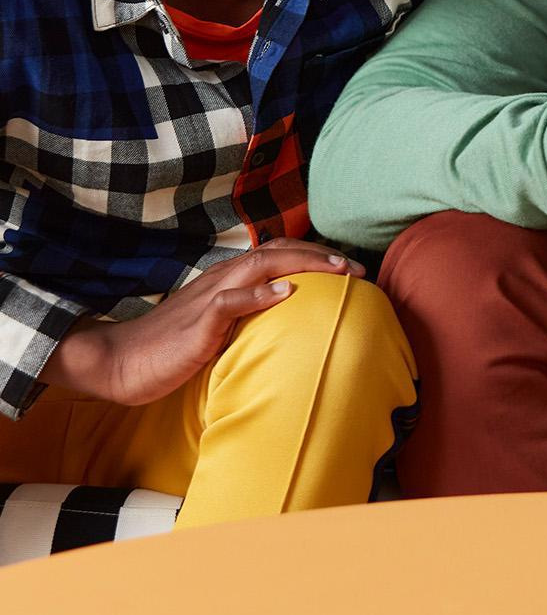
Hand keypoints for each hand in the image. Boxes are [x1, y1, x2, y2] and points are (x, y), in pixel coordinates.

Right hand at [42, 240, 364, 405]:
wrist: (121, 363)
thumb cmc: (172, 349)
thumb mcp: (220, 327)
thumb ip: (250, 315)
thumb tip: (289, 312)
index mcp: (229, 278)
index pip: (279, 253)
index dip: (316, 255)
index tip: (352, 268)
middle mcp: (223, 278)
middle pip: (278, 251)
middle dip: (321, 255)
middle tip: (357, 267)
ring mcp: (209, 297)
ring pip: (260, 264)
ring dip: (302, 263)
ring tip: (336, 270)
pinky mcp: (197, 321)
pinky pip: (229, 301)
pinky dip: (258, 294)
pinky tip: (285, 293)